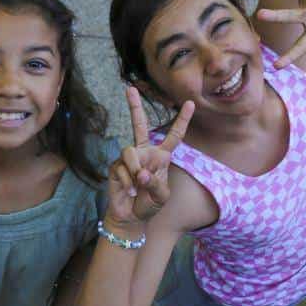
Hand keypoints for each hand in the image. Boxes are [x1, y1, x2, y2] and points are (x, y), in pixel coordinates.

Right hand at [105, 87, 194, 225]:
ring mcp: (129, 159)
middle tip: (130, 88)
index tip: (190, 103)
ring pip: (130, 151)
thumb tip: (141, 173)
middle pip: (140, 125)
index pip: (174, 136)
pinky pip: (122, 167)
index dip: (182, 120)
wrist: (131, 217)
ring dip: (136, 170)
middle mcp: (144, 153)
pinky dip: (128, 181)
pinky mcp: (116, 167)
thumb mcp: (161, 196)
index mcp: (161, 157)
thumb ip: (155, 184)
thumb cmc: (149, 204)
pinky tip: (130, 191)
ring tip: (138, 185)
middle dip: (134, 106)